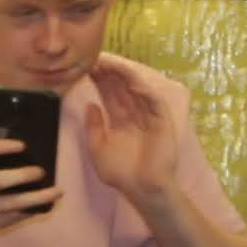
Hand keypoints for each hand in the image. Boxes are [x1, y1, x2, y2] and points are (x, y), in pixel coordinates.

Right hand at [0, 131, 50, 237]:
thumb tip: (23, 160)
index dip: (1, 146)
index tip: (22, 145)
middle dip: (24, 175)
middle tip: (41, 171)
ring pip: (14, 204)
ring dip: (39, 197)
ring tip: (57, 191)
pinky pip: (14, 218)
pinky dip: (32, 210)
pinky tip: (43, 205)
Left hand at [78, 58, 194, 206]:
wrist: (142, 189)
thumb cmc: (121, 173)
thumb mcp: (97, 149)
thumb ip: (93, 127)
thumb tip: (90, 105)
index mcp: (119, 119)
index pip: (108, 93)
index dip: (98, 79)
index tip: (83, 66)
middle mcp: (134, 114)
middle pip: (120, 87)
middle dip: (108, 72)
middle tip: (93, 57)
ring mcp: (149, 116)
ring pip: (137, 90)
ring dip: (124, 76)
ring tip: (109, 63)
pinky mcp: (162, 123)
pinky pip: (154, 103)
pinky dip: (145, 91)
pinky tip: (132, 82)